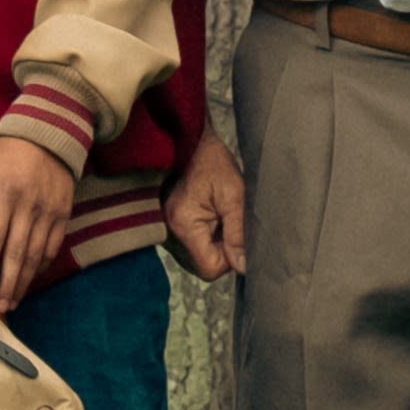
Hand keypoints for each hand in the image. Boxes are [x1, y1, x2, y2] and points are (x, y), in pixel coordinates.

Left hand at [0, 135, 74, 310]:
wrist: (47, 137)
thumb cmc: (8, 156)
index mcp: (5, 194)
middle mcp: (28, 206)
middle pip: (17, 251)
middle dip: (9, 282)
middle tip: (1, 305)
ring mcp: (49, 211)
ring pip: (37, 254)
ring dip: (25, 280)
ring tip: (14, 300)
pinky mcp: (63, 214)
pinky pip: (52, 246)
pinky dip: (41, 265)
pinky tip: (31, 279)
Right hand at [165, 128, 245, 279]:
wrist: (189, 140)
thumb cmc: (211, 161)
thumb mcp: (234, 194)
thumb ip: (239, 233)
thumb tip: (243, 266)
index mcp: (184, 225)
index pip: (210, 269)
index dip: (230, 258)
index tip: (237, 234)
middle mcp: (169, 233)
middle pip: (203, 266)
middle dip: (222, 251)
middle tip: (229, 221)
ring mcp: (165, 230)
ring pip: (197, 257)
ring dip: (213, 243)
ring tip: (219, 215)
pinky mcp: (169, 226)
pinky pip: (191, 246)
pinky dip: (205, 236)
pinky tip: (209, 215)